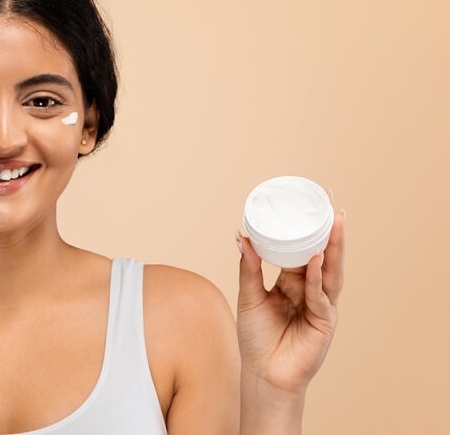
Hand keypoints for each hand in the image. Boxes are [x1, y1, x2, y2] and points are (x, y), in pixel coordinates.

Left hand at [236, 205, 345, 394]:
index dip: (307, 228)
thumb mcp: (249, 296)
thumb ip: (248, 268)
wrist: (263, 375)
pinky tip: (314, 259)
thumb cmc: (256, 339)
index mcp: (293, 282)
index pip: (303, 249)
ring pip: (330, 270)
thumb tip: (239, 236)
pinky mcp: (325, 322)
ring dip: (334, 246)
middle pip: (323, 254)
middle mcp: (310, 290)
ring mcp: (320, 305)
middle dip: (328, 228)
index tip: (308, 201)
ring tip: (335, 221)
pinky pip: (320, 295)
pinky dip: (316, 277)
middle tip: (330, 200)